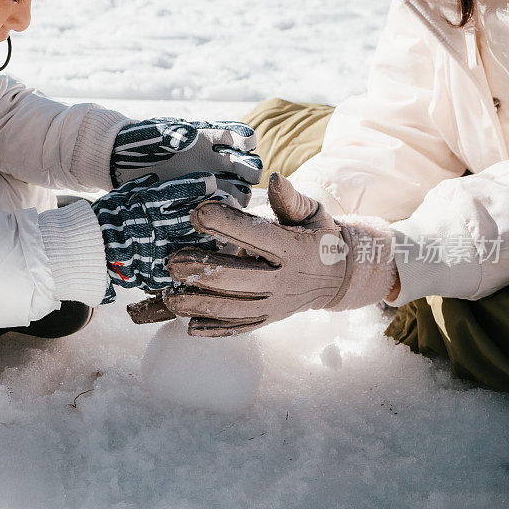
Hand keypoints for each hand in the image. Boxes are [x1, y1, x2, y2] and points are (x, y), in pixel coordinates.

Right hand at [92, 172, 230, 303]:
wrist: (84, 251)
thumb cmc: (102, 219)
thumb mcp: (120, 196)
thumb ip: (141, 186)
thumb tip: (157, 175)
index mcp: (147, 204)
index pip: (180, 192)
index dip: (200, 187)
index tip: (214, 184)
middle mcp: (155, 226)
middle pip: (194, 218)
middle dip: (215, 213)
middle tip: (233, 208)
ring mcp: (156, 251)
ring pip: (194, 245)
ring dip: (212, 241)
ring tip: (229, 237)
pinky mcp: (155, 273)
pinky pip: (182, 270)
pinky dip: (197, 267)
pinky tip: (209, 264)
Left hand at [111, 118, 261, 206]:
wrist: (120, 167)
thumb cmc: (138, 144)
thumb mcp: (152, 136)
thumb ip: (170, 135)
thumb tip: (189, 137)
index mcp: (208, 137)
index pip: (235, 134)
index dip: (244, 138)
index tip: (247, 144)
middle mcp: (214, 160)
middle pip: (244, 164)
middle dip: (250, 168)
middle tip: (251, 175)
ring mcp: (209, 181)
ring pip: (237, 189)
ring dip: (240, 194)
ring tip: (237, 200)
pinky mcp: (200, 202)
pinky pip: (218, 208)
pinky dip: (223, 212)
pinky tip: (221, 217)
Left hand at [160, 174, 397, 335]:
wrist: (338, 277)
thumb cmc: (317, 236)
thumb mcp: (313, 212)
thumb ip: (291, 198)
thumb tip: (275, 178)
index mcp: (293, 249)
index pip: (257, 236)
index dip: (225, 223)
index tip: (196, 213)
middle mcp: (284, 280)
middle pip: (238, 278)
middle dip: (202, 271)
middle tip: (172, 262)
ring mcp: (275, 305)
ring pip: (233, 309)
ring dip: (199, 304)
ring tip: (170, 297)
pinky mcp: (268, 320)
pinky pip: (240, 328)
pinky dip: (215, 330)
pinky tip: (190, 327)